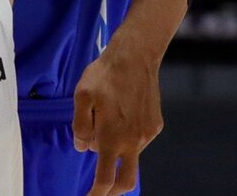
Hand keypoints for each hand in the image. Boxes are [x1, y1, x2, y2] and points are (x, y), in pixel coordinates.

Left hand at [72, 46, 162, 195]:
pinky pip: (138, 140)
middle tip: (100, 188)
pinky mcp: (155, 124)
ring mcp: (147, 133)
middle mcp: (133, 140)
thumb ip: (80, 127)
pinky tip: (121, 115)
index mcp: (112, 137)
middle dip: (114, 191)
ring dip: (117, 151)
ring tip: (107, 120)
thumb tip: (84, 148)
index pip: (105, 180)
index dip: (96, 195)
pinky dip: (127, 137)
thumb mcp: (81, 97)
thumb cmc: (105, 74)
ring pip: (130, 155)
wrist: (136, 55)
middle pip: (126, 181)